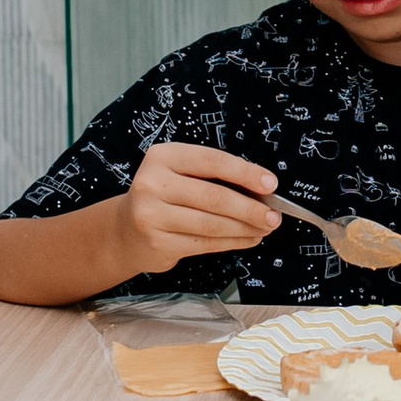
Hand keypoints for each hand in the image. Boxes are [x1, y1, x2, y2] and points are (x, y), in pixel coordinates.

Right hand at [119, 140, 278, 273]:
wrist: (126, 230)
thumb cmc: (165, 196)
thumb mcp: (182, 173)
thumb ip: (215, 177)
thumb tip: (261, 191)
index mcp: (164, 156)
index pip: (212, 161)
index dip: (245, 173)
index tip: (270, 184)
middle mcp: (153, 183)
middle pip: (214, 197)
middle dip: (250, 208)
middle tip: (274, 215)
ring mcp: (152, 215)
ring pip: (212, 224)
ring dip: (245, 228)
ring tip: (265, 227)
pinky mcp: (158, 242)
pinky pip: (205, 244)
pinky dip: (233, 242)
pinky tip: (249, 238)